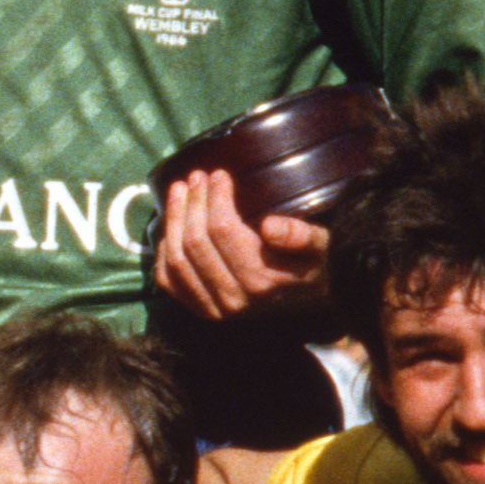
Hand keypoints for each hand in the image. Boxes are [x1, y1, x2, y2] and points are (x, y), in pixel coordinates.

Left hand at [148, 170, 327, 321]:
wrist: (311, 299)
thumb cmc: (315, 263)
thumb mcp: (320, 245)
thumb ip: (301, 236)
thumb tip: (269, 226)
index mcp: (260, 280)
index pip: (223, 231)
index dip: (215, 198)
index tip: (218, 173)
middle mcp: (233, 299)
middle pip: (195, 242)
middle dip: (192, 203)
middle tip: (195, 176)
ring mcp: (214, 308)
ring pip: (176, 259)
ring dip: (173, 220)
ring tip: (178, 190)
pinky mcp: (201, 310)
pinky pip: (168, 280)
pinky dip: (164, 250)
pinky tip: (171, 226)